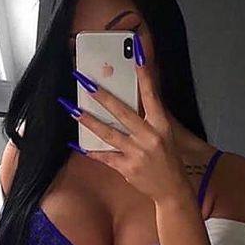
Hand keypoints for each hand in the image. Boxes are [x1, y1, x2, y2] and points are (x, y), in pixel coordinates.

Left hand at [62, 34, 191, 203]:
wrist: (172, 190)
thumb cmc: (168, 159)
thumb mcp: (166, 134)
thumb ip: (152, 116)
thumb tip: (138, 96)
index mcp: (161, 125)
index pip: (152, 95)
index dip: (145, 74)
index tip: (137, 54)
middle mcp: (149, 137)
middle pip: (123, 112)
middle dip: (103, 96)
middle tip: (86, 82)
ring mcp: (136, 153)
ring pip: (108, 133)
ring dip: (89, 120)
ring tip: (73, 108)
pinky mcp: (126, 167)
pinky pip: (104, 156)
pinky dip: (90, 151)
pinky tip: (76, 144)